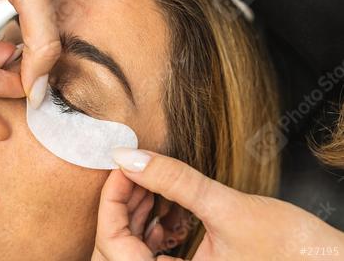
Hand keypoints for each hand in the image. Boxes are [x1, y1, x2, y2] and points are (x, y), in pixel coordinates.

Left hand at [92, 148, 343, 260]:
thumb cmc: (294, 251)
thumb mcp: (229, 208)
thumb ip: (175, 181)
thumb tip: (128, 156)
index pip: (112, 247)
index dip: (111, 201)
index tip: (122, 166)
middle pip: (114, 252)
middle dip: (121, 209)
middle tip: (135, 175)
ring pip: (131, 252)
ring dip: (137, 215)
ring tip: (153, 186)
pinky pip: (152, 255)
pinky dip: (154, 227)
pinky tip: (169, 206)